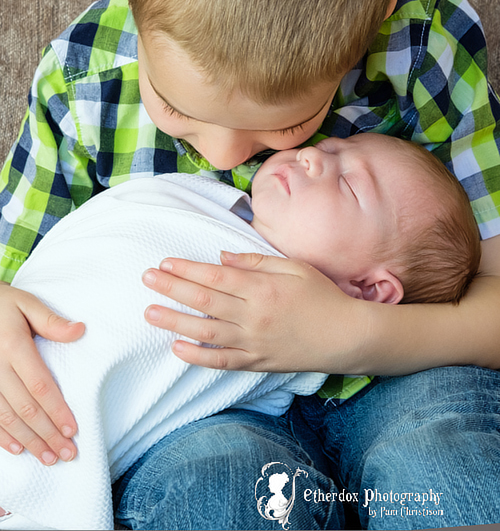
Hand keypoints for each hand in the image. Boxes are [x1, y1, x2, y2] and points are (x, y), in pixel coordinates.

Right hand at [0, 281, 84, 463]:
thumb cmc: (2, 305)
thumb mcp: (26, 304)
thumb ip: (51, 321)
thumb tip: (80, 330)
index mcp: (13, 347)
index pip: (39, 385)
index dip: (56, 410)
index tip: (73, 429)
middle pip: (25, 408)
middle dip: (48, 434)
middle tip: (68, 453)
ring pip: (7, 418)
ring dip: (29, 441)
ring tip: (49, 457)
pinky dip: (3, 436)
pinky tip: (19, 449)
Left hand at [142, 252, 364, 371]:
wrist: (346, 336)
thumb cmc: (322, 296)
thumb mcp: (294, 267)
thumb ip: (256, 262)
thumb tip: (220, 258)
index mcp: (263, 288)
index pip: (215, 277)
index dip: (187, 269)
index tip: (164, 262)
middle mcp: (254, 316)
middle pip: (205, 301)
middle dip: (172, 289)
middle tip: (146, 279)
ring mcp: (254, 342)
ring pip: (206, 332)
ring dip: (175, 321)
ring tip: (149, 312)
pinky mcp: (257, 362)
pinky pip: (222, 362)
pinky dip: (198, 356)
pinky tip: (177, 347)